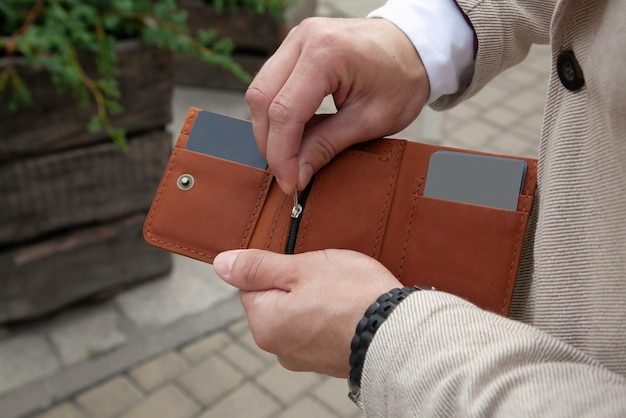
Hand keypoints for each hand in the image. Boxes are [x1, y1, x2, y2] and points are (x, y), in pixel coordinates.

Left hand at [213, 249, 401, 376]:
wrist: (399, 333)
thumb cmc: (352, 296)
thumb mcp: (301, 267)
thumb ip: (258, 266)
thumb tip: (221, 264)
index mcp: (264, 323)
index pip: (251, 283)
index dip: (278, 267)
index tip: (302, 264)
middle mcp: (277, 347)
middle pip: (275, 300)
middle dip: (297, 283)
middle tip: (327, 276)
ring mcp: (303, 358)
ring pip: (299, 313)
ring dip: (315, 300)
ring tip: (343, 292)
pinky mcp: (326, 361)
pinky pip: (318, 329)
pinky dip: (330, 316)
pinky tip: (350, 308)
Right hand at [246, 17, 429, 192]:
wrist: (414, 47)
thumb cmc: (402, 80)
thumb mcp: (370, 121)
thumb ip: (327, 146)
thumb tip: (297, 174)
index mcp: (326, 53)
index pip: (285, 111)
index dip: (281, 154)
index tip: (289, 183)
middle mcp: (304, 38)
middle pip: (262, 98)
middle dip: (270, 142)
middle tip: (287, 173)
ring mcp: (296, 38)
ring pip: (260, 91)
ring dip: (270, 128)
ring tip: (290, 155)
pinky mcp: (295, 46)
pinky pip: (271, 83)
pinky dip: (276, 113)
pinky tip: (293, 133)